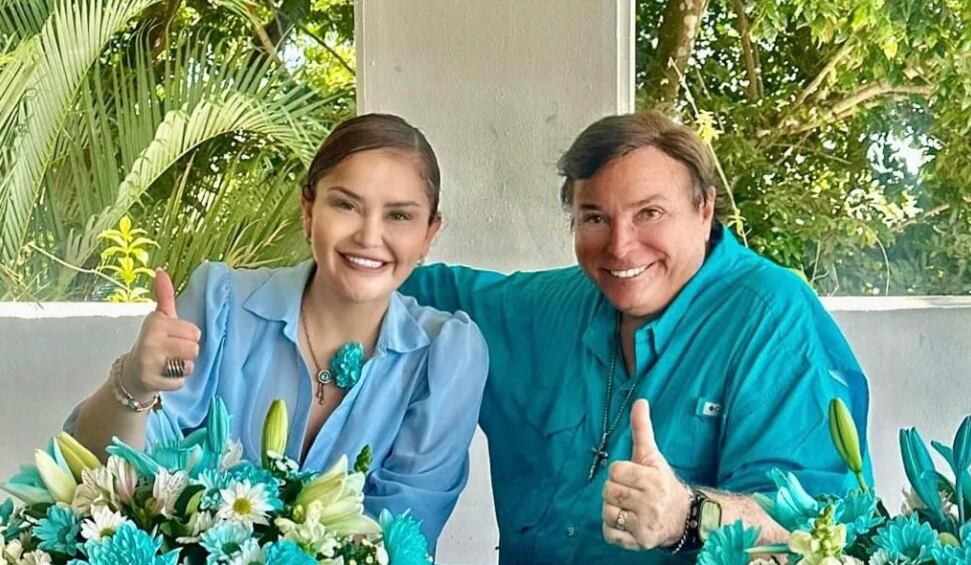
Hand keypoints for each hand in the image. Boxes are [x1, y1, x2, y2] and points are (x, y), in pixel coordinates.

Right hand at [121, 269, 201, 399]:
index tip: (173, 338)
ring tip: (169, 365)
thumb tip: (161, 270)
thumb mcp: (160, 318)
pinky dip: (175, 382)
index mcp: (156, 321)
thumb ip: (165, 296)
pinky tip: (163, 377)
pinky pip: (180, 382)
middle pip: (194, 349)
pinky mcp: (150, 380)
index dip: (188, 337)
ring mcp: (149, 361)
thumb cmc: (153, 342)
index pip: (195, 332)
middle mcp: (150, 339)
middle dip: (187, 354)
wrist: (131, 373)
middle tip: (171, 353)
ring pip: (189, 366)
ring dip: (183, 368)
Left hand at [602, 399, 691, 550]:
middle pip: (608, 491)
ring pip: (607, 512)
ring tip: (628, 508)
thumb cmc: (661, 482)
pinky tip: (626, 523)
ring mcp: (645, 524)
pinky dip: (612, 530)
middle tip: (629, 493)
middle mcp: (651, 502)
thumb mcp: (652, 455)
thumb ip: (642, 429)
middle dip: (615, 491)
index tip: (632, 476)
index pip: (616, 470)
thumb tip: (640, 401)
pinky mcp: (639, 542)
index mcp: (653, 479)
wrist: (682, 517)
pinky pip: (609, 533)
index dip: (620, 472)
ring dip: (613, 510)